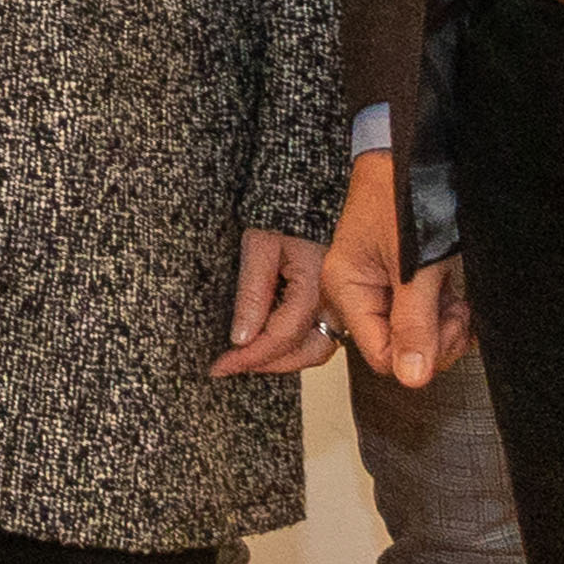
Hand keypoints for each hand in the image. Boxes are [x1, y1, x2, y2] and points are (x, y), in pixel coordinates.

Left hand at [215, 227, 339, 377]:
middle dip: (268, 364)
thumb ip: (252, 294)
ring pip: (318, 349)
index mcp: (318, 283)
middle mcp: (338, 299)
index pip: (283, 336)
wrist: (306, 197)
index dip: (250, 357)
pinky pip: (321, 335)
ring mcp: (343, 303)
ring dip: (282, 359)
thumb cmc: (281, 214)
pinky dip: (294, 346)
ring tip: (246, 358)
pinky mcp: (338, 303)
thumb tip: (242, 338)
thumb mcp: (258, 246)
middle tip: (231, 365)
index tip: (220, 366)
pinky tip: (267, 342)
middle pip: (308, 352)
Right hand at [325, 145, 460, 387]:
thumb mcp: (416, 265)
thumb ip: (413, 323)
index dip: (417, 353)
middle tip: (457, 314)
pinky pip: (425, 316)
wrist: (419, 149)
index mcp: (346, 286)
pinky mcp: (405, 279)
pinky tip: (457, 296)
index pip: (379, 353)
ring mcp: (383, 285)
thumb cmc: (407, 193)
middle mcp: (359, 290)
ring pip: (416, 336)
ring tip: (458, 300)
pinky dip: (446, 314)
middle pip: (399, 349)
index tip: (446, 331)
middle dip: (435, 340)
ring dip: (445, 328)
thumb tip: (411, 378)